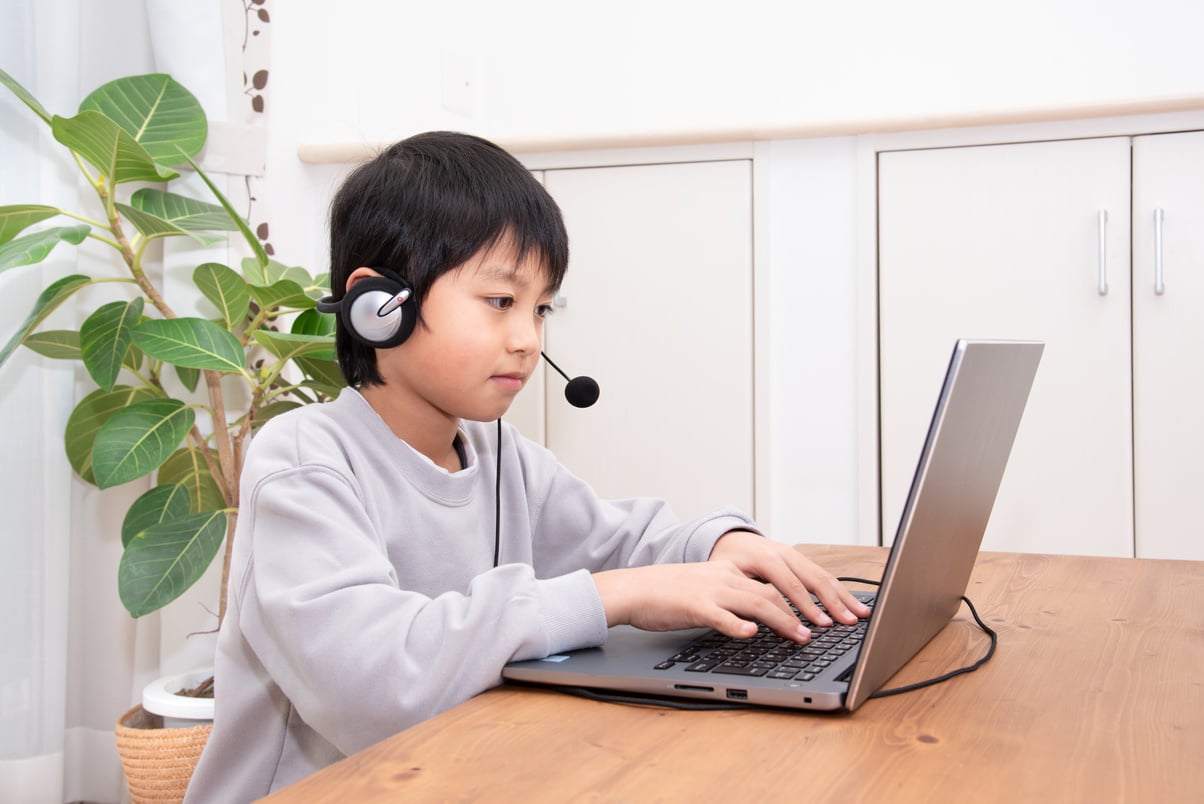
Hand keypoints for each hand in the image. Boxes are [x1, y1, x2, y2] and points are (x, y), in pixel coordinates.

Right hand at [593, 561, 814, 641]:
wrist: (634, 588)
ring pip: (755, 602)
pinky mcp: (694, 606)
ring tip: (799, 636)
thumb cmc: (667, 594)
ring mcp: (710, 590)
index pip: (773, 584)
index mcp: (729, 572)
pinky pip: (721, 615)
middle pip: (772, 593)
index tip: (818, 616)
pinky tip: (751, 634)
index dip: (799, 600)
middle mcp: (725, 577)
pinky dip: (738, 625)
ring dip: (781, 621)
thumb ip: (730, 599)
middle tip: (817, 632)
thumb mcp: (706, 589)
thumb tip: (755, 618)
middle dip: (799, 613)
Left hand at [707, 530, 871, 630]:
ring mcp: (795, 555)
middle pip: (815, 579)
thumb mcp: (730, 576)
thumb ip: (746, 597)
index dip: (808, 607)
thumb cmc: (727, 559)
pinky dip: (838, 590)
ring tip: (860, 614)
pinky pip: (822, 574)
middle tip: (849, 622)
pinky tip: (850, 603)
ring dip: (843, 596)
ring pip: (823, 575)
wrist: (729, 537)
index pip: (792, 586)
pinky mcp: (800, 560)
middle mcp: (785, 553)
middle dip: (834, 602)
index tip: (821, 625)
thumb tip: (759, 624)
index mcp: (767, 557)